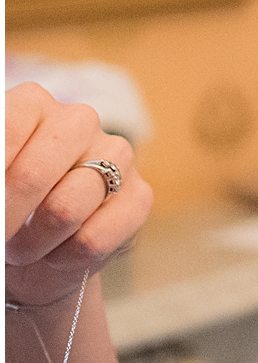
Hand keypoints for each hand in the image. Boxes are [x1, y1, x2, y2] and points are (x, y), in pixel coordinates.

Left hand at [5, 83, 150, 309]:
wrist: (29, 248)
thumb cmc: (3, 207)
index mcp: (32, 105)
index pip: (5, 132)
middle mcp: (78, 121)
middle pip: (32, 176)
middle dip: (6, 217)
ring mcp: (116, 156)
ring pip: (65, 210)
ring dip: (32, 243)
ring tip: (22, 249)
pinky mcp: (139, 195)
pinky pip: (94, 238)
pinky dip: (65, 257)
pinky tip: (57, 253)